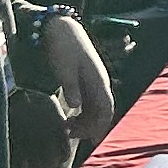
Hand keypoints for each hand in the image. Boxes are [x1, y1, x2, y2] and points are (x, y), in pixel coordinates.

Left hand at [41, 13, 115, 146]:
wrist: (61, 28)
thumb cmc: (63, 47)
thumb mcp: (64, 68)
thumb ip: (71, 87)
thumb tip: (76, 107)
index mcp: (98, 79)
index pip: (106, 108)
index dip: (101, 125)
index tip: (90, 139)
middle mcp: (99, 82)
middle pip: (102, 111)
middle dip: (90, 127)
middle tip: (70, 135)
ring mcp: (93, 81)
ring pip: (95, 108)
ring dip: (85, 121)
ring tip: (67, 129)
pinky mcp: (85, 80)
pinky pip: (88, 102)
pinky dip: (81, 113)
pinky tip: (69, 117)